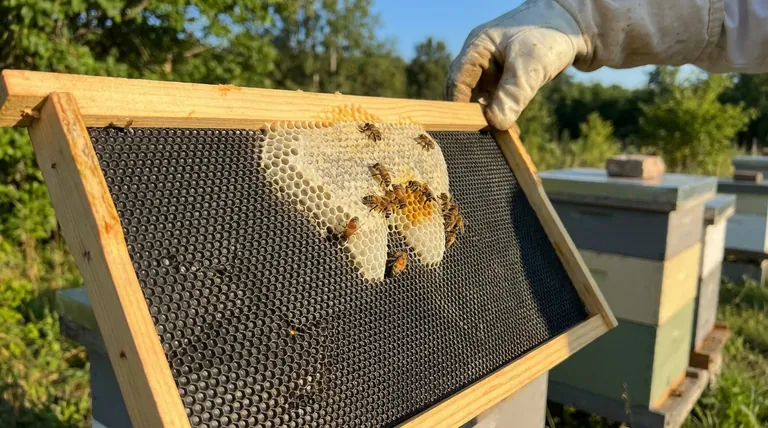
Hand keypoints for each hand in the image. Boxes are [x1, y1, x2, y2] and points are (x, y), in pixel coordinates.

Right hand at [445, 0, 586, 129]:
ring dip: (489, 116)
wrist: (579, 26)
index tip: (468, 129)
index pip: (458, 80)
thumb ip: (512, 95)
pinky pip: (498, 99)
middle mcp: (482, 58)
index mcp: (478, 47)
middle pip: (466, 91)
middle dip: (473, 114)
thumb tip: (495, 124)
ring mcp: (495, 68)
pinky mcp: (508, 77)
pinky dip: (502, 113)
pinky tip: (510, 130)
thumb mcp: (530, 66)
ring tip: (498, 137)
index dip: (459, 106)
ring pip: (483, 97)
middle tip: (482, 137)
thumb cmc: (550, 35)